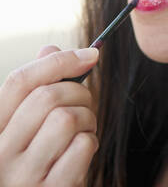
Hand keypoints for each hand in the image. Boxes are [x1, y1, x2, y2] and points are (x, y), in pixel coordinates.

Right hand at [0, 45, 98, 186]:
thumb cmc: (36, 157)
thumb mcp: (27, 123)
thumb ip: (35, 86)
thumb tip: (50, 48)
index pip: (20, 81)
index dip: (59, 61)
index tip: (91, 54)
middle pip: (47, 96)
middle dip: (80, 92)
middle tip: (85, 103)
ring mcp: (22, 177)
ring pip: (67, 118)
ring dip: (87, 118)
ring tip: (83, 129)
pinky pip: (82, 146)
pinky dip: (90, 142)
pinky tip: (81, 153)